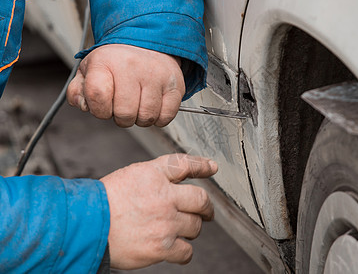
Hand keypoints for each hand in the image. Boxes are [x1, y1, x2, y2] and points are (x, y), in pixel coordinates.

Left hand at [67, 44, 184, 126]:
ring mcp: (156, 75)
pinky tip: (153, 106)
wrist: (148, 42)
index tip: (103, 106)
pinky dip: (159, 118)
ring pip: (146, 118)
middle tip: (123, 105)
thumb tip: (83, 105)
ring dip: (140, 118)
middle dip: (121, 117)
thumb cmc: (117, 62)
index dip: (99, 110)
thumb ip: (78, 90)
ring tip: (139, 104)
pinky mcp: (175, 85)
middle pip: (124, 114)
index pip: (97, 96)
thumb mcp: (90, 69)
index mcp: (106, 62)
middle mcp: (132, 66)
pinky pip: (166, 116)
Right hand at [100, 154, 217, 269]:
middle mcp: (164, 197)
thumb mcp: (131, 176)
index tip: (212, 168)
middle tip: (206, 212)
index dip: (202, 166)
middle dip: (206, 207)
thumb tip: (179, 177)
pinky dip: (184, 251)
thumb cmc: (105, 201)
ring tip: (179, 229)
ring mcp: (165, 223)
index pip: (185, 165)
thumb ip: (158, 175)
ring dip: (191, 228)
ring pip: (195, 226)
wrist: (86, 227)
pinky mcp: (161, 247)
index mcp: (154, 175)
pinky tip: (177, 248)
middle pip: (201, 200)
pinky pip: (187, 251)